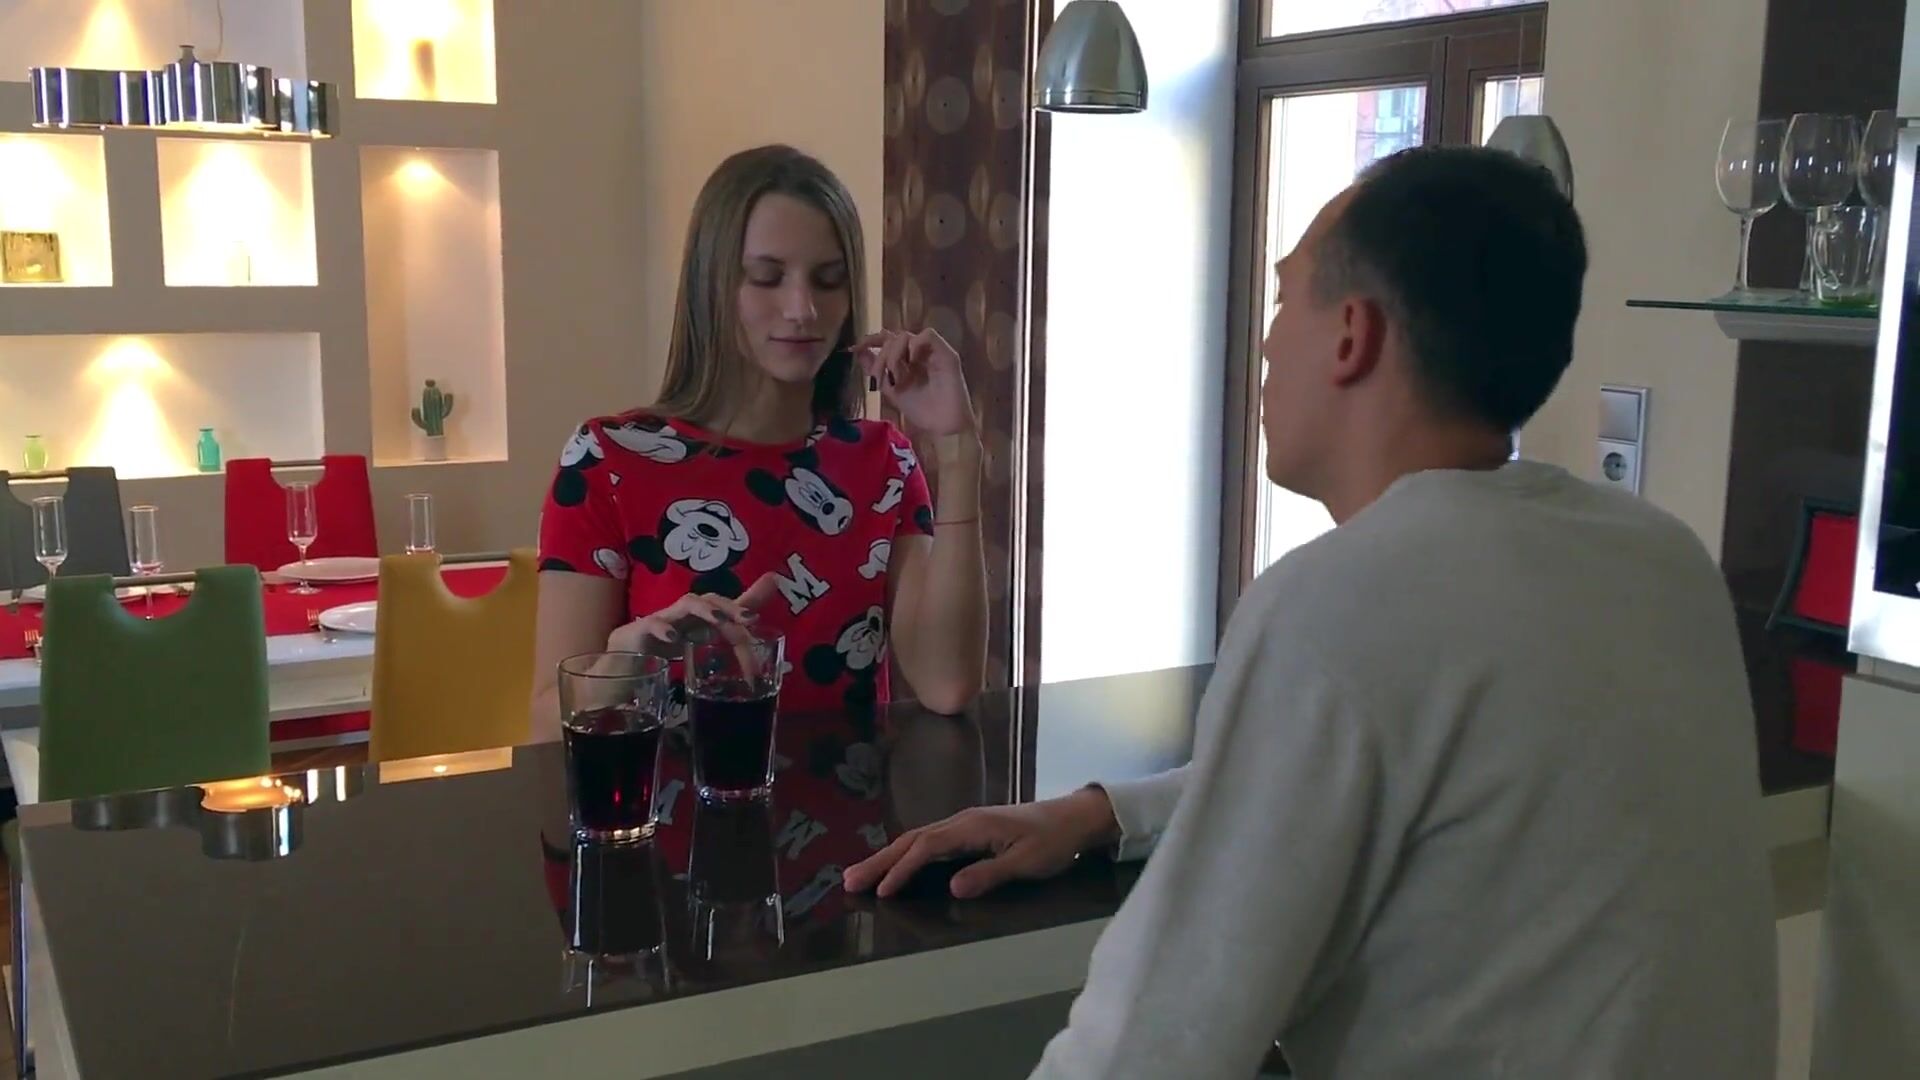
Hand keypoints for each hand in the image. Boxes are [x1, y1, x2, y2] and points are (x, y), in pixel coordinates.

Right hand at [607, 573, 777, 656]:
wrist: (612, 673)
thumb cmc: (655, 654)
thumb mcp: (693, 649)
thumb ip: (725, 637)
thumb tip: (756, 627)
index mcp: (694, 621)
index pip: (722, 608)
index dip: (741, 611)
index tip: (758, 624)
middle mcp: (679, 617)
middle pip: (707, 598)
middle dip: (728, 606)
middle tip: (748, 619)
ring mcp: (657, 623)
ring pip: (684, 605)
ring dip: (705, 610)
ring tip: (721, 621)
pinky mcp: (634, 635)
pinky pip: (649, 626)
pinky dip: (663, 629)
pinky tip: (675, 638)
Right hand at [843, 787, 1120, 898]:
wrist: (1075, 818)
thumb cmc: (1054, 842)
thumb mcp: (1026, 862)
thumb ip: (990, 874)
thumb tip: (952, 888)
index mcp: (972, 826)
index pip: (927, 848)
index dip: (902, 869)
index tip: (881, 891)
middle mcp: (962, 821)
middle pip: (912, 840)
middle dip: (880, 861)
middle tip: (848, 881)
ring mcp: (964, 824)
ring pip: (917, 839)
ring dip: (888, 857)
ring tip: (860, 875)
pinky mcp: (970, 831)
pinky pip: (929, 842)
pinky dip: (906, 854)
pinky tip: (896, 864)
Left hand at [856, 328, 976, 438]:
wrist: (943, 426)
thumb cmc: (921, 410)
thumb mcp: (890, 389)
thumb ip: (875, 370)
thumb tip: (858, 351)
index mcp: (906, 359)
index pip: (887, 339)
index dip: (870, 340)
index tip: (855, 348)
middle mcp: (918, 352)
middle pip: (893, 337)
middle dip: (880, 355)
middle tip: (878, 375)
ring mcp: (932, 352)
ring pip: (906, 335)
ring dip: (894, 352)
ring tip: (895, 375)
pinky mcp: (946, 354)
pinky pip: (928, 335)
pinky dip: (914, 345)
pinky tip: (910, 362)